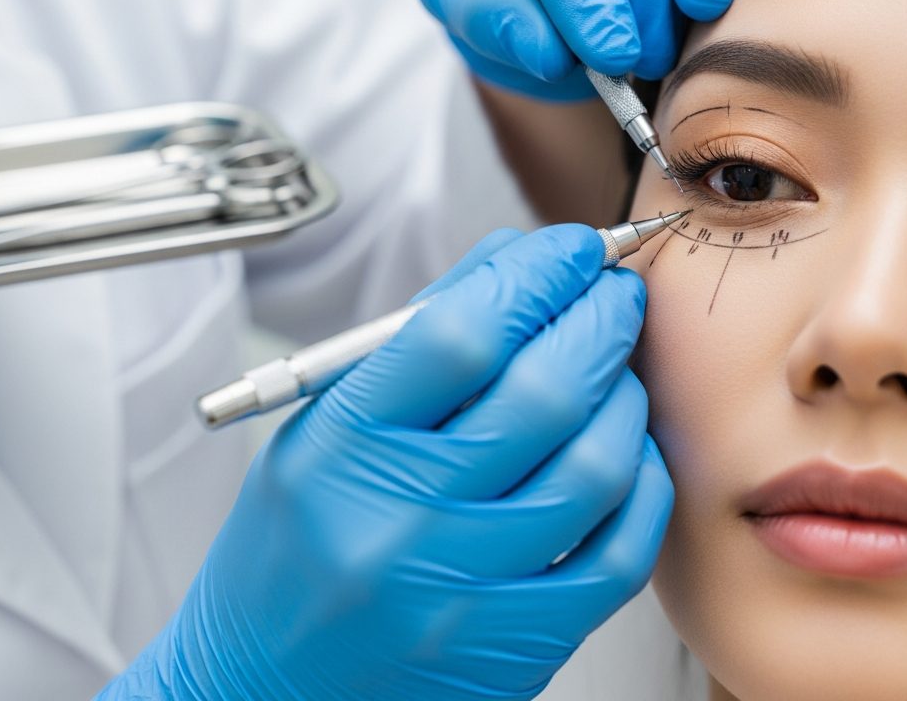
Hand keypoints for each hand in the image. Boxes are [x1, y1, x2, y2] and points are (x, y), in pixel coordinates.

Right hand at [97, 225, 672, 700]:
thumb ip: (419, 336)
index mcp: (341, 445)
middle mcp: (401, 517)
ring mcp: (464, 588)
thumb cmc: (293, 546)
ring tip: (616, 365)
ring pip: (594, 464)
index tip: (570, 248)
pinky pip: (618, 550)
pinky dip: (640, 481)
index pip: (460, 332)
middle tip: (613, 289)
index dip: (534, 274)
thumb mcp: (325, 424)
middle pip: (543, 388)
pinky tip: (626, 447)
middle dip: (600, 315)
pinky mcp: (517, 643)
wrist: (266, 687)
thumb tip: (514, 258)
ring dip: (625, 392)